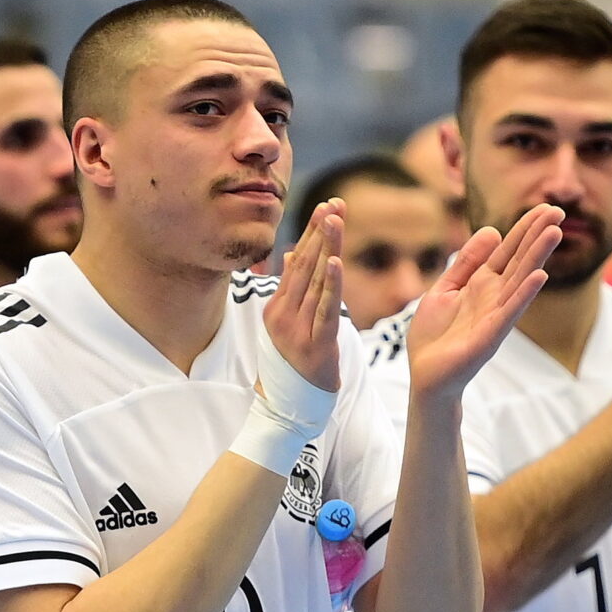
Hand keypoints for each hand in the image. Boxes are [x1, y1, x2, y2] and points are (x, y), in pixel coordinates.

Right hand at [262, 198, 342, 391]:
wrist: (285, 409)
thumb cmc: (290, 367)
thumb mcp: (285, 326)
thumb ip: (290, 291)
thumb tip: (291, 254)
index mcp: (276, 308)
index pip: (297, 262)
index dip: (311, 233)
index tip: (325, 206)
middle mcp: (283, 315)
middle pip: (305, 265)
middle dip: (320, 232)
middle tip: (333, 203)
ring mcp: (296, 330)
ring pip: (316, 282)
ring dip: (327, 248)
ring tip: (335, 219)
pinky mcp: (314, 345)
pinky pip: (325, 309)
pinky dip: (331, 284)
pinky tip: (335, 262)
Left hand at [406, 204, 562, 398]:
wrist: (424, 375)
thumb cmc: (434, 335)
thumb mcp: (444, 289)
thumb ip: (466, 263)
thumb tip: (492, 230)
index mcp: (481, 284)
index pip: (508, 250)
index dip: (524, 229)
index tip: (544, 207)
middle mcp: (494, 296)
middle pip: (519, 260)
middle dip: (536, 235)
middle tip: (557, 210)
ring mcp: (495, 315)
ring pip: (520, 281)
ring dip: (537, 257)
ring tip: (554, 233)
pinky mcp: (490, 335)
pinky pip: (510, 310)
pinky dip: (525, 293)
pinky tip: (540, 275)